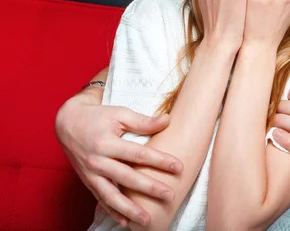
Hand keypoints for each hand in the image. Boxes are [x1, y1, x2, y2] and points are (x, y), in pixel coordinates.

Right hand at [55, 91, 183, 226]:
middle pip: (128, 178)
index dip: (160, 161)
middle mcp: (97, 161)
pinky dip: (113, 212)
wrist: (67, 123)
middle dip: (150, 188)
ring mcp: (91, 174)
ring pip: (112, 196)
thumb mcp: (119, 114)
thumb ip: (143, 121)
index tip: (179, 167)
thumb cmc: (97, 117)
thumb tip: (168, 120)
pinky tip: (126, 222)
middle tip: (170, 195)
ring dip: (130, 210)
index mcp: (107, 143)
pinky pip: (101, 199)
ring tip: (147, 220)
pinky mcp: (87, 181)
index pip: (139, 154)